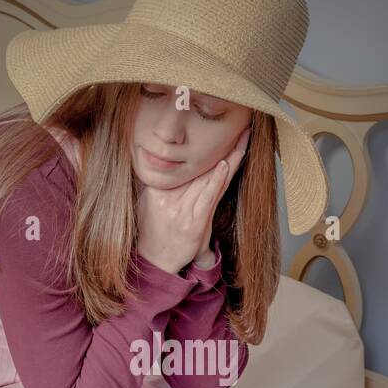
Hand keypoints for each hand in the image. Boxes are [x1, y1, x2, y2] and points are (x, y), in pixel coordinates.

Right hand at [137, 126, 250, 275]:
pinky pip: (208, 197)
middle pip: (200, 166)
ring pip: (208, 177)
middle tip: (237, 125)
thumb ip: (157, 184)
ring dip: (227, 157)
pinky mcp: (194, 223)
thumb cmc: (152, 232)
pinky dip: (217, 179)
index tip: (218, 131)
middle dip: (221, 146)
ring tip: (240, 137)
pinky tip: (226, 163)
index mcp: (159, 188)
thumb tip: (161, 163)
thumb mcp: (147, 204)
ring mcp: (183, 210)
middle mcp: (170, 196)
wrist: (153, 262)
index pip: (185, 163)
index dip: (204, 147)